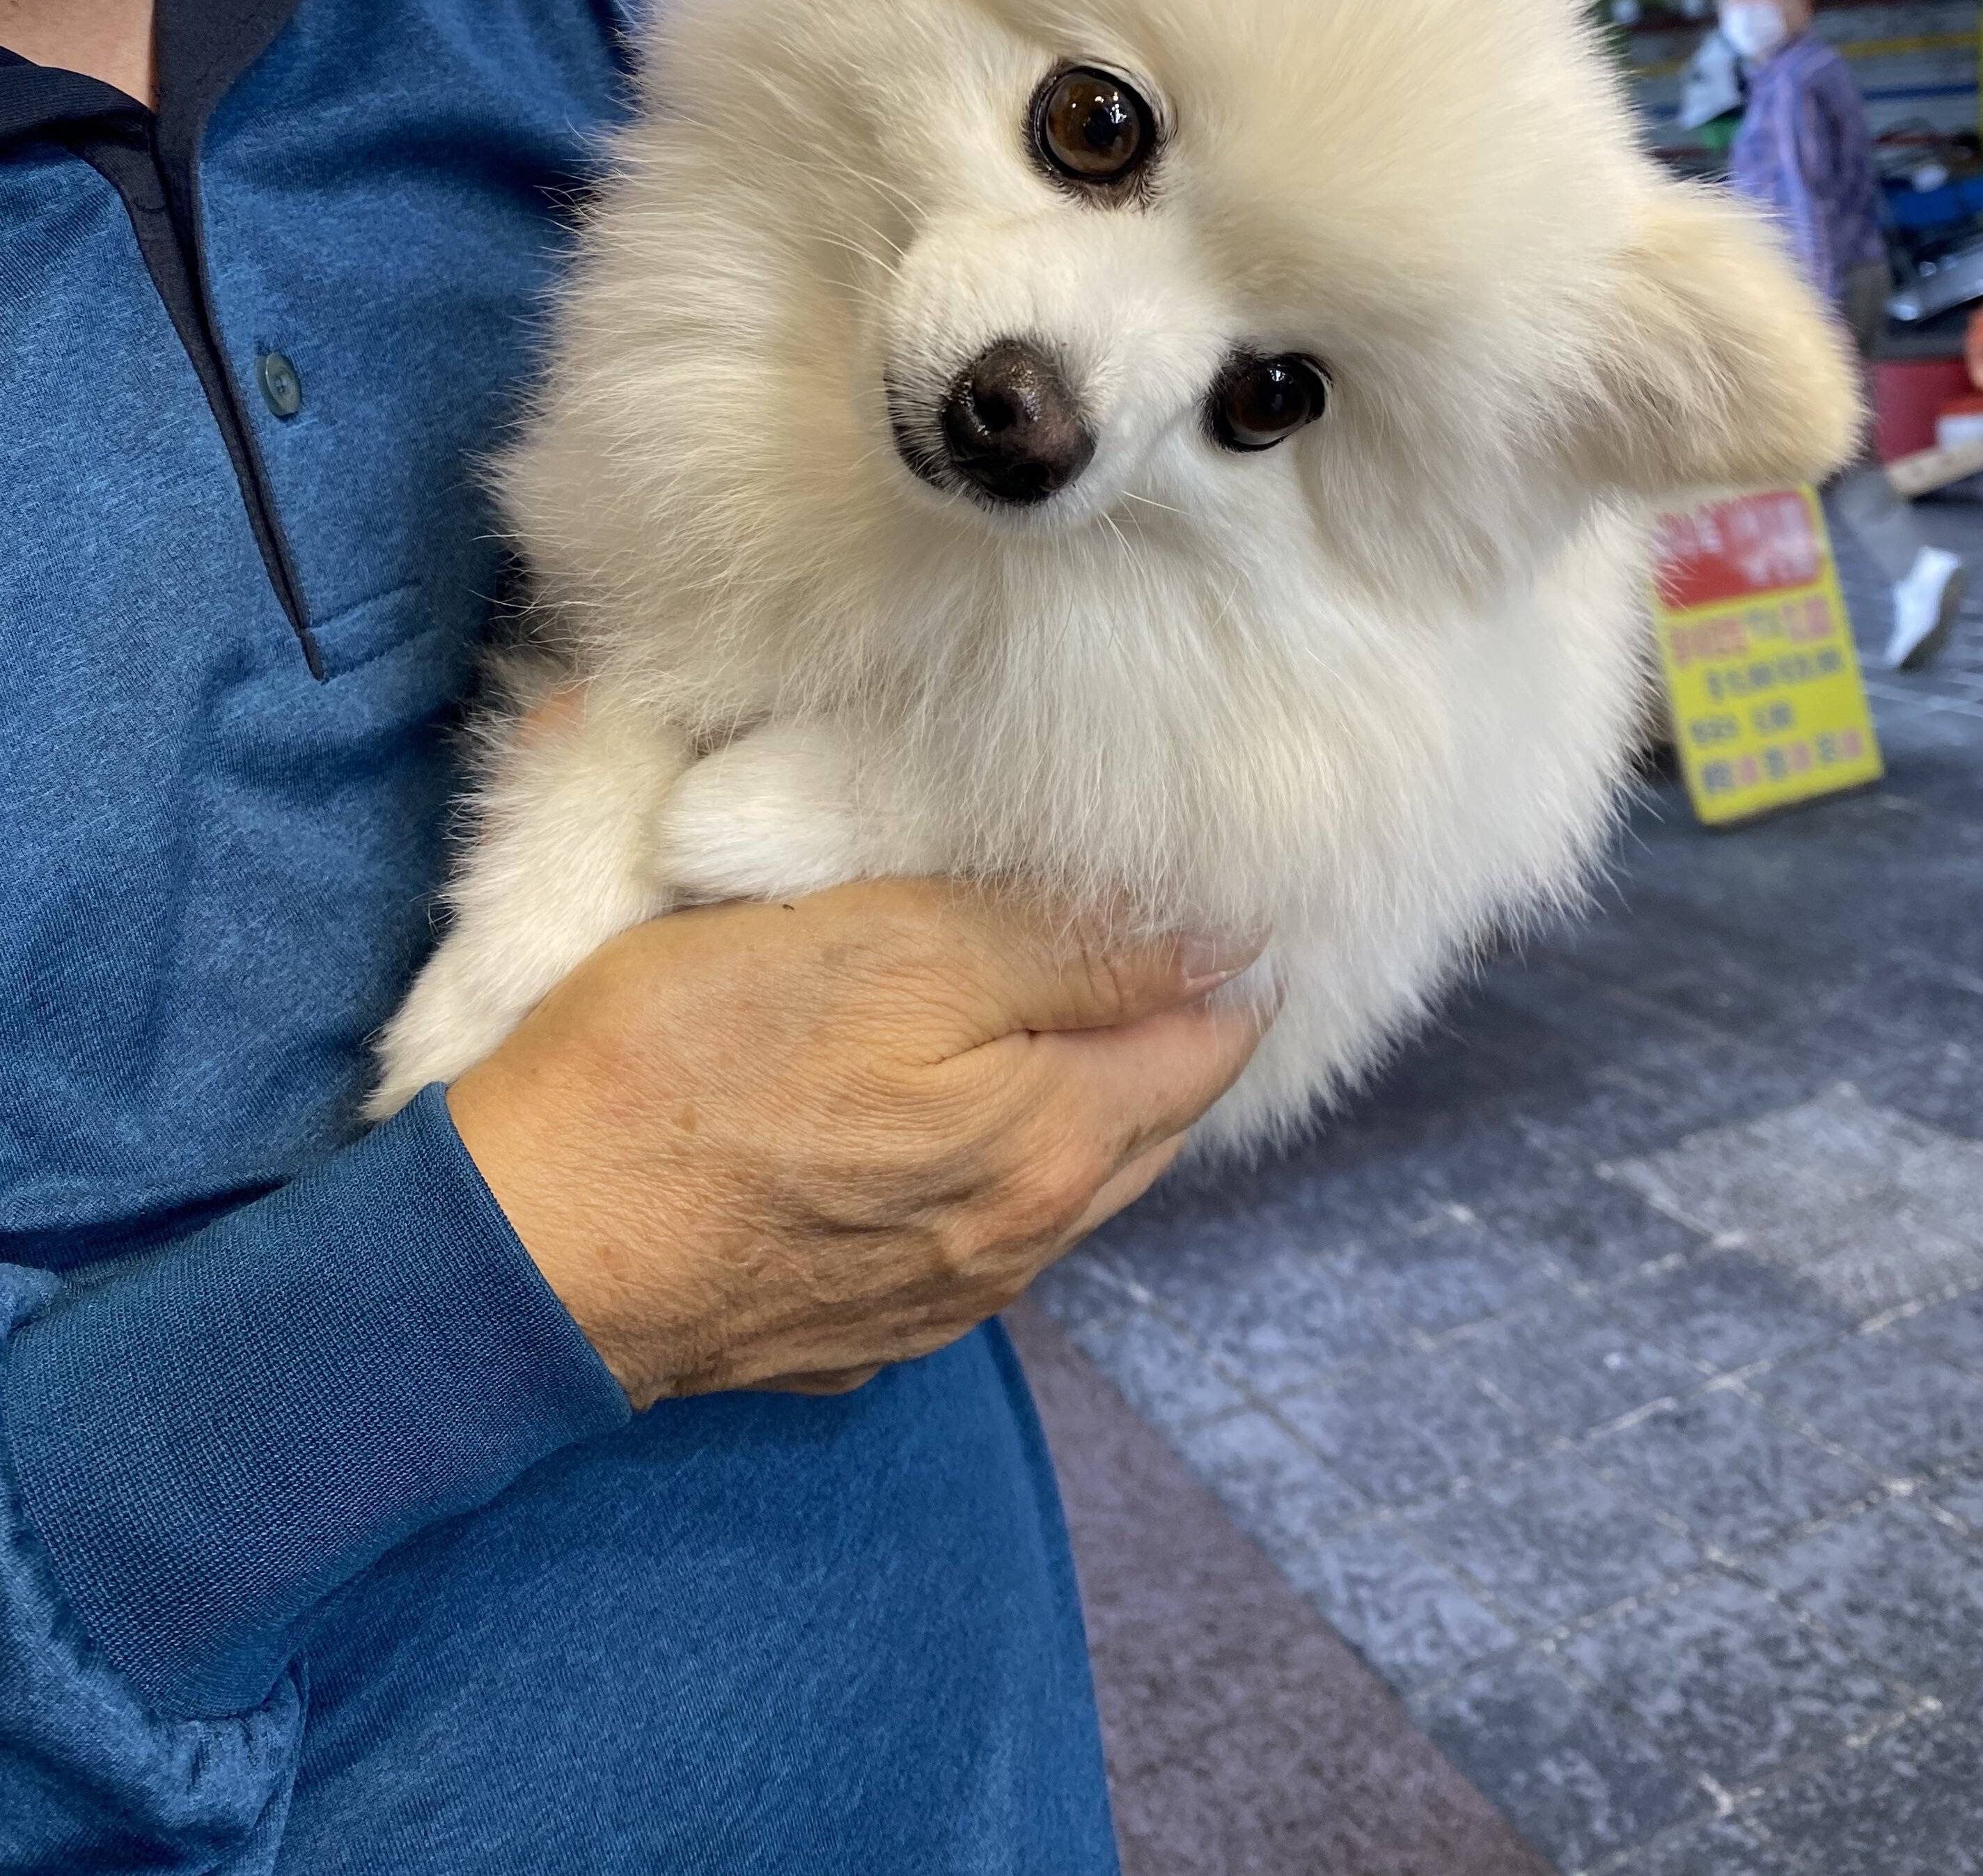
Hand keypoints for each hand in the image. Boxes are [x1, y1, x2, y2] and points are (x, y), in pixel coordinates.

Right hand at [444, 881, 1266, 1406]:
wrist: (525, 1252)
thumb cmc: (689, 1068)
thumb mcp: (886, 953)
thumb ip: (1064, 950)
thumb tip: (1223, 939)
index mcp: (1050, 1144)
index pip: (1212, 1039)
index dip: (1219, 955)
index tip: (1202, 890)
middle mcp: (1021, 1244)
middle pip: (1148, 1117)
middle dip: (1158, 1026)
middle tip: (1129, 930)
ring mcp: (937, 1301)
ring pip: (1061, 1177)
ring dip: (1073, 1095)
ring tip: (1037, 1005)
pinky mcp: (854, 1327)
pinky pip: (972, 1232)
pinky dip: (985, 1161)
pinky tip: (930, 1110)